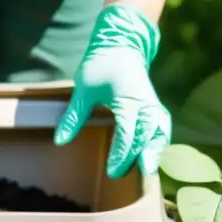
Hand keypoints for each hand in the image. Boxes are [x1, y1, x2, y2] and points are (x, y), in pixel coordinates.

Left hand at [55, 3, 170, 178]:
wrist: (122, 46)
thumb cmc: (101, 66)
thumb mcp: (83, 89)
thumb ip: (74, 116)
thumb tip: (60, 141)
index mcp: (128, 99)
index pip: (128, 132)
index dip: (121, 154)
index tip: (111, 171)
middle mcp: (145, 104)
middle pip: (148, 135)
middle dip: (141, 156)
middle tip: (133, 175)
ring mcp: (152, 106)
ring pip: (160, 132)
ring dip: (155, 151)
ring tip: (148, 172)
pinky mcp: (154, 108)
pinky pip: (161, 128)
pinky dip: (159, 143)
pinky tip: (151, 159)